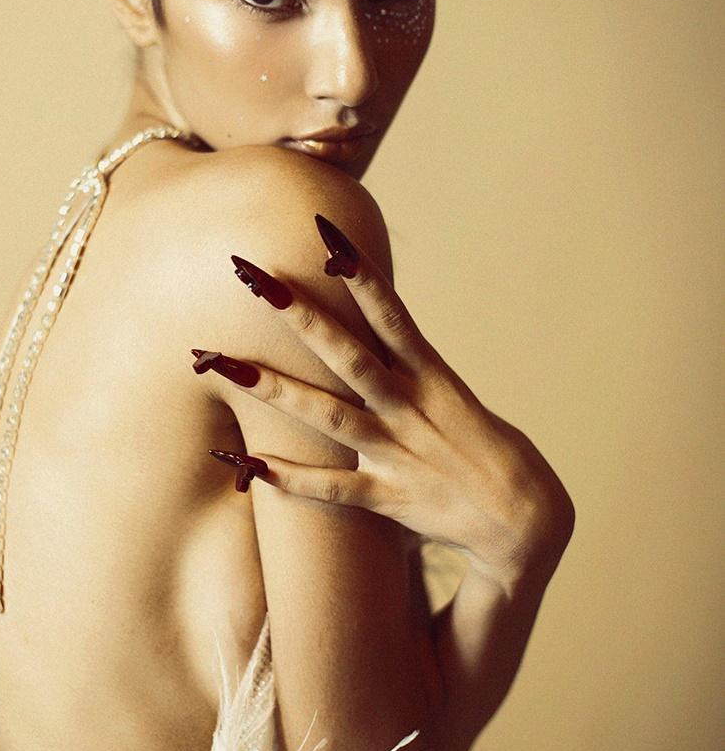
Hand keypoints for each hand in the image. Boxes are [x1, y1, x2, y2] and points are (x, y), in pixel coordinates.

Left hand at [199, 214, 574, 593]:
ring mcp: (399, 453)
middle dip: (298, 315)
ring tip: (222, 363)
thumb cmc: (485, 450)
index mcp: (431, 377)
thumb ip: (406, 366)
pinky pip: (333, 489)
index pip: (389, 314)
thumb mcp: (449, 395)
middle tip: (251, 277)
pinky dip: (290, 478)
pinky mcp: (391, 498)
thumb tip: (371, 330)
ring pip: (328, 416)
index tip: (323, 230)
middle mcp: (411, 408)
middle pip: (347, 354)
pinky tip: (246, 462)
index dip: (359, 273)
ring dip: (274, 388)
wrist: (528, 521)